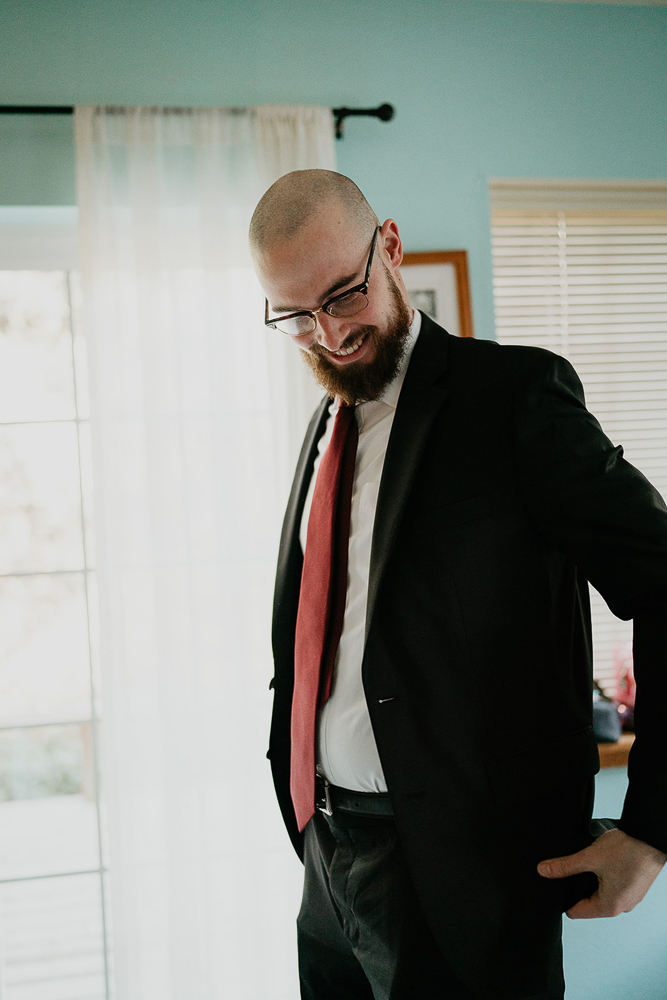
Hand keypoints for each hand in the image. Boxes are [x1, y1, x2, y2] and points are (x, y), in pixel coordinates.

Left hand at [537, 828, 665, 918]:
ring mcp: (630, 897)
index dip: (563, 899)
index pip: (576, 912)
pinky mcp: (634, 887)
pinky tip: (601, 863)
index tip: (555, 885)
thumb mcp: (590, 857)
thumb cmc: (628, 849)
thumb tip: (543, 871)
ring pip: (601, 894)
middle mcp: (622, 907)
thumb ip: (565, 866)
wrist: (650, 837)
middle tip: (569, 870)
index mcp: (610, 906)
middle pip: (588, 904)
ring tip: (587, 864)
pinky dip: (604, 878)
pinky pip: (613, 888)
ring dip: (591, 881)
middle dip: (577, 888)